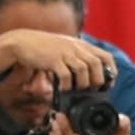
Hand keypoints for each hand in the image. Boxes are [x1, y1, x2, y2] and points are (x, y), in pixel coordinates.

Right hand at [0, 29, 116, 92]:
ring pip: (83, 69)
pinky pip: (65, 74)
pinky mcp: (52, 60)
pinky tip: (63, 91)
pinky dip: (66, 85)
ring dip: (83, 84)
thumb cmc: (46, 48)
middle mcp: (76, 48)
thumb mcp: (67, 49)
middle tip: (93, 91)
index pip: (105, 56)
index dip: (111, 71)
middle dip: (98, 80)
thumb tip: (87, 77)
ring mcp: (65, 53)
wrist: (23, 41)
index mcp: (82, 46)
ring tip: (78, 92)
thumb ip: (78, 58)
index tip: (108, 84)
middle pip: (97, 63)